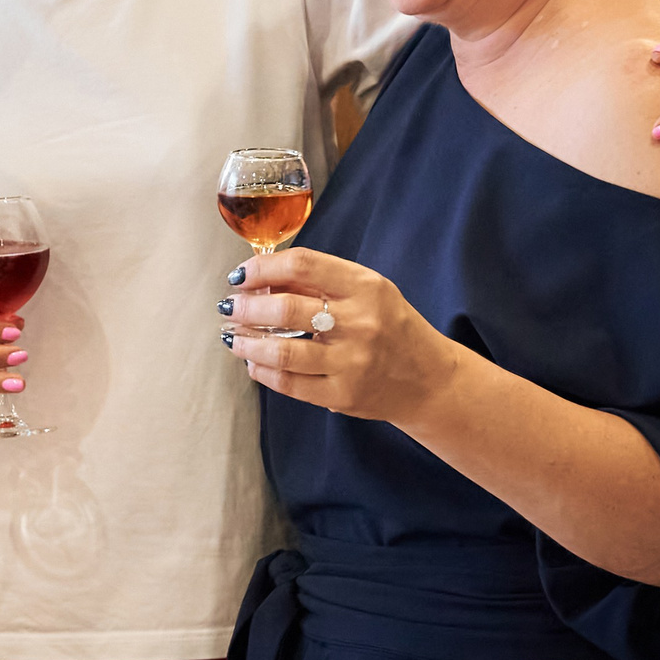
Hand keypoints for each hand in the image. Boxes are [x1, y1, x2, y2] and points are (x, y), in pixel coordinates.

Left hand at [221, 247, 458, 422]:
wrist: (429, 379)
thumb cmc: (391, 327)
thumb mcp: (367, 290)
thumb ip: (318, 281)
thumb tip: (262, 277)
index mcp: (366, 287)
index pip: (303, 264)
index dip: (262, 268)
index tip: (240, 275)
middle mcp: (360, 323)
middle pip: (285, 309)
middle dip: (246, 307)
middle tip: (230, 307)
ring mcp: (352, 362)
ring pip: (281, 351)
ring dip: (246, 343)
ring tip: (233, 337)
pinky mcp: (343, 395)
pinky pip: (289, 384)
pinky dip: (262, 372)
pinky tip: (254, 363)